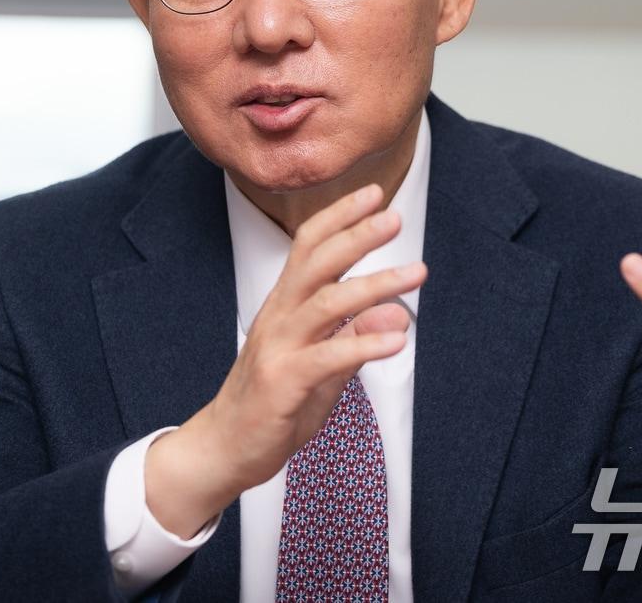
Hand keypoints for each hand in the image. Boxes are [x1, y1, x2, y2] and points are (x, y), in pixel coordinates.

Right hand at [145, 183, 421, 537]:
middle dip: (356, 235)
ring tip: (416, 273)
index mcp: (284, 305)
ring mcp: (279, 348)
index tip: (373, 195)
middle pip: (316, 262)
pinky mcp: (284, 382)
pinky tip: (398, 339)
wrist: (225, 447)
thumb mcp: (322, 366)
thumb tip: (394, 315)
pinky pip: (328, 357)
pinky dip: (365, 345)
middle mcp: (279, 317)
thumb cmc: (273, 403)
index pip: (308, 246)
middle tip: (393, 216)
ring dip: (376, 284)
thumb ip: (354, 339)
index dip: (339, 217)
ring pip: (327, 303)